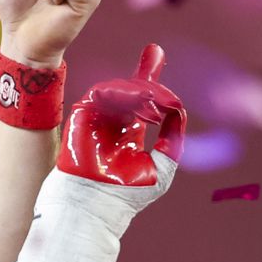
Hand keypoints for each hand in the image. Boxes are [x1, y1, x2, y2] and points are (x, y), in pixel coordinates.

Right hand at [59, 44, 187, 187]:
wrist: (96, 207)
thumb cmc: (127, 195)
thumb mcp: (163, 166)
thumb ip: (172, 138)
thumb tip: (179, 111)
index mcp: (127, 132)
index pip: (139, 100)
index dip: (149, 77)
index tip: (158, 55)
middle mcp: (111, 123)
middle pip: (130, 88)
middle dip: (147, 74)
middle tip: (162, 75)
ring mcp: (96, 118)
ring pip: (121, 89)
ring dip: (142, 92)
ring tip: (156, 107)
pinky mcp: (82, 116)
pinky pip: (103, 92)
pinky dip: (124, 93)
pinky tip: (141, 102)